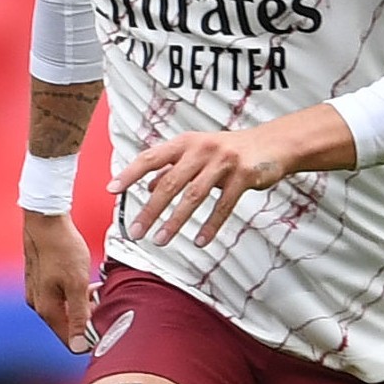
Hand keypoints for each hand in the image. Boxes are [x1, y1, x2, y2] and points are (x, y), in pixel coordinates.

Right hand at [23, 211, 95, 351]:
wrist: (45, 220)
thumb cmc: (61, 247)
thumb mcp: (77, 283)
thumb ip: (79, 315)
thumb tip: (79, 346)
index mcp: (46, 309)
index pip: (70, 340)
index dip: (90, 339)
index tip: (107, 328)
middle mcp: (39, 304)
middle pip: (68, 325)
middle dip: (89, 319)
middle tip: (105, 303)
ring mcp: (38, 292)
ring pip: (66, 310)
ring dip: (84, 305)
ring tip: (98, 290)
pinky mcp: (41, 281)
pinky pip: (62, 297)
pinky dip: (76, 293)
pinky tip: (87, 282)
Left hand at [111, 126, 288, 248]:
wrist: (271, 144)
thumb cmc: (229, 150)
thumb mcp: (197, 154)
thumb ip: (172, 168)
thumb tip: (147, 186)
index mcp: (185, 143)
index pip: (150, 158)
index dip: (130, 173)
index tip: (112, 190)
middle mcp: (201, 149)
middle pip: (170, 183)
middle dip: (150, 209)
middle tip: (136, 231)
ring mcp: (223, 162)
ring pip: (193, 196)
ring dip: (175, 221)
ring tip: (160, 240)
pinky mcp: (243, 175)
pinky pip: (223, 205)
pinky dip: (210, 225)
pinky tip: (199, 241)